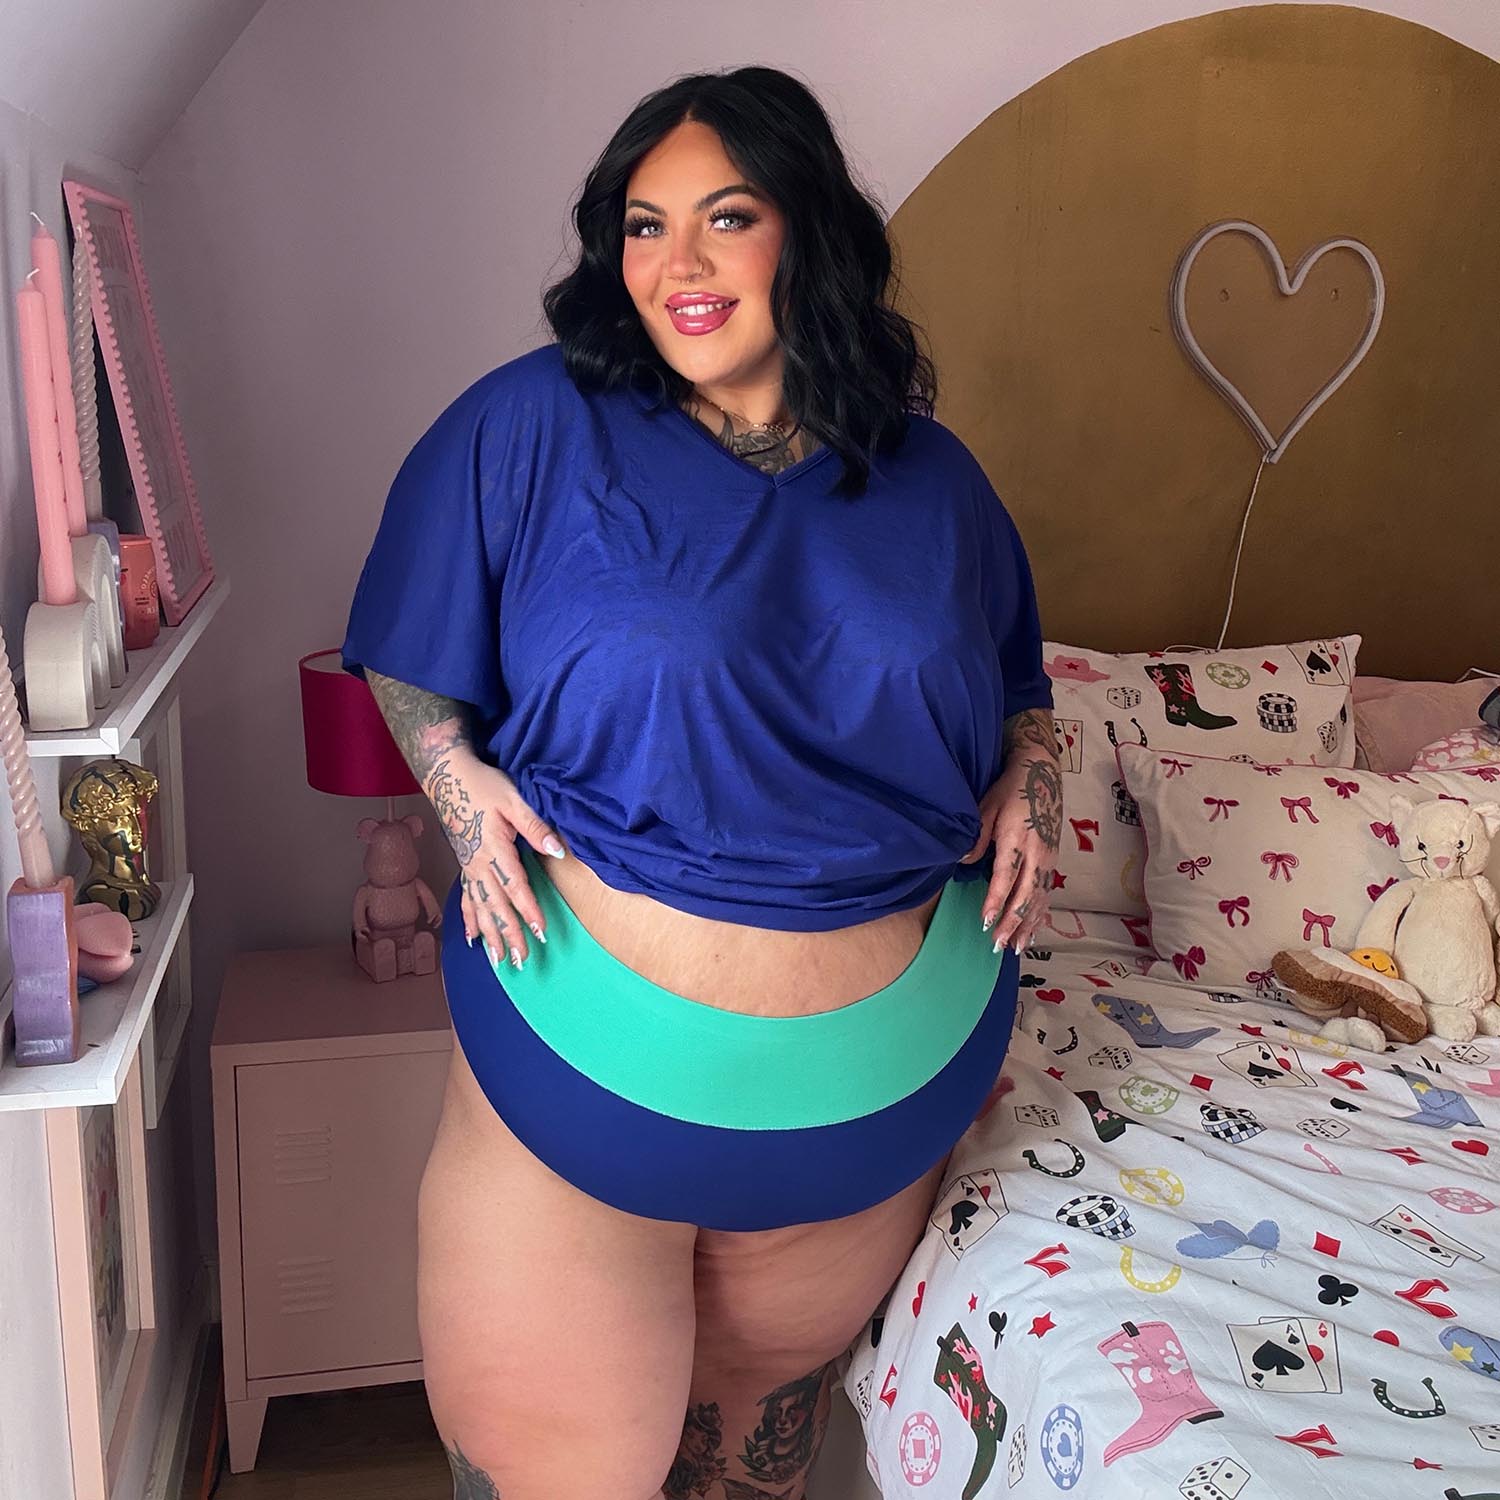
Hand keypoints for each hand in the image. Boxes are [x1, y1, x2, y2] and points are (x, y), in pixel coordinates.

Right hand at [425, 753, 566, 969]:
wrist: (448, 777)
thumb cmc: (483, 786)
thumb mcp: (513, 800)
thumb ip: (535, 827)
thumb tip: (558, 850)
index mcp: (495, 849)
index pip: (516, 887)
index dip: (528, 911)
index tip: (540, 933)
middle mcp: (479, 864)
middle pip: (497, 905)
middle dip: (510, 934)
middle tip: (521, 960)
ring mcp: (469, 867)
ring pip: (480, 908)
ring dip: (490, 935)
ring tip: (498, 961)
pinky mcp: (464, 865)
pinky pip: (465, 898)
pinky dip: (469, 919)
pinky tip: (473, 938)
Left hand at [959, 709, 1062, 953]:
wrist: (1042, 773)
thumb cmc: (1009, 789)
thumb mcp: (986, 807)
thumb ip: (977, 836)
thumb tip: (963, 861)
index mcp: (1018, 838)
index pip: (1006, 876)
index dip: (996, 900)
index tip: (985, 921)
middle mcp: (1037, 852)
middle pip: (1025, 895)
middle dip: (1011, 923)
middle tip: (996, 945)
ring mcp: (1049, 858)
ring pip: (1039, 899)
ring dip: (1026, 925)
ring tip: (1014, 948)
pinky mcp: (1053, 860)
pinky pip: (1047, 894)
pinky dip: (1039, 915)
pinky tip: (1031, 931)